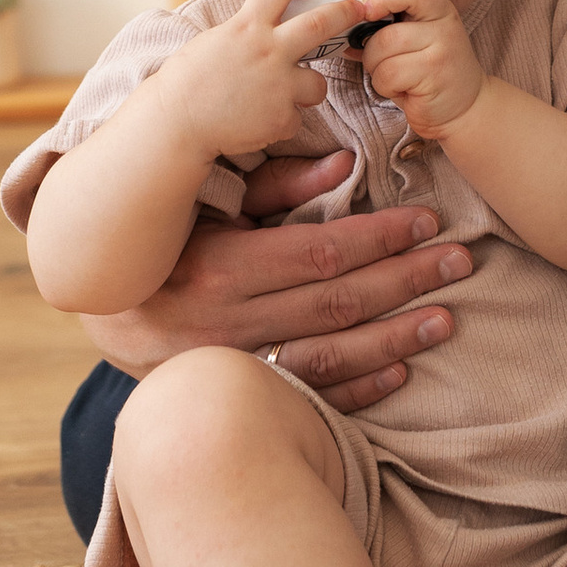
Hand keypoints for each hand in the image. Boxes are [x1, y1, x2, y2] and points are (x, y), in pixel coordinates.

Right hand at [85, 150, 474, 410]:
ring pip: (330, 357)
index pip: (320, 252)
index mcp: (221, 267)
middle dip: (406, 280)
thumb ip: (275, 189)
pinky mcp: (240, 399)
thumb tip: (344, 167)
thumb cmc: (164, 247)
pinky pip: (310, 400)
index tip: (427, 222)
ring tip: (446, 318)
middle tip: (460, 261)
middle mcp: (228, 324)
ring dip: (395, 339)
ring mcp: (235, 370)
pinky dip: (359, 388)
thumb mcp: (208, 208)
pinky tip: (401, 370)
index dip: (381, 238)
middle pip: (337, 303)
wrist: (107, 317)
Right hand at [166, 0, 354, 159]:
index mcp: (247, 26)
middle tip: (358, 9)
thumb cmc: (188, 82)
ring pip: (317, 84)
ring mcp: (279, 85)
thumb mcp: (215, 41)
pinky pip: (295, 118)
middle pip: (321, 23)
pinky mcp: (281, 117)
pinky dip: (281, 122)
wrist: (177, 121)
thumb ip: (245, 31)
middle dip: (345, 12)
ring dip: (307, 89)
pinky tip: (257, 122)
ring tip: (281, 96)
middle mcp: (269, 50)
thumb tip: (263, 22)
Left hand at [349, 0, 486, 138]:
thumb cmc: (427, 69)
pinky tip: (404, 89)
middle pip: (390, 11)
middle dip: (370, 39)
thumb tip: (343, 19)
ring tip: (396, 75)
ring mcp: (442, 47)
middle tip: (377, 51)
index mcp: (438, 5)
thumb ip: (389, 19)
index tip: (370, 9)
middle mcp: (444, 21)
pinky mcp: (435, 75)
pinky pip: (387, 75)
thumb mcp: (415, 34)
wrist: (465, 106)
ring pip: (381, 47)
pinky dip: (385, 87)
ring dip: (376, 67)